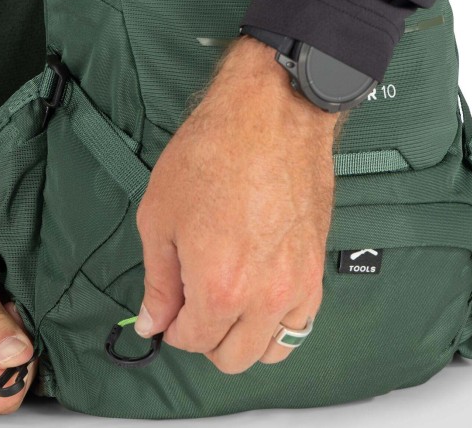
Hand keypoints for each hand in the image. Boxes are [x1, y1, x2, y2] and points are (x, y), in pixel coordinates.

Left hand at [134, 35, 345, 372]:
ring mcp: (299, 284)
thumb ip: (158, 280)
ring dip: (243, 336)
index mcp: (220, 286)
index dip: (170, 327)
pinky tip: (258, 292)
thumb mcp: (160, 217)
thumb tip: (153, 320)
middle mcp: (265, 296)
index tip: (166, 309)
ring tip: (225, 300)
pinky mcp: (318, 267)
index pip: (192, 341)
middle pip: (233, 357)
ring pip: (272, 348)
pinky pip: (302, 322)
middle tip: (191, 304)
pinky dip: (277, 321)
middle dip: (205, 338)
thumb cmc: (211, 153)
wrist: (270, 115)